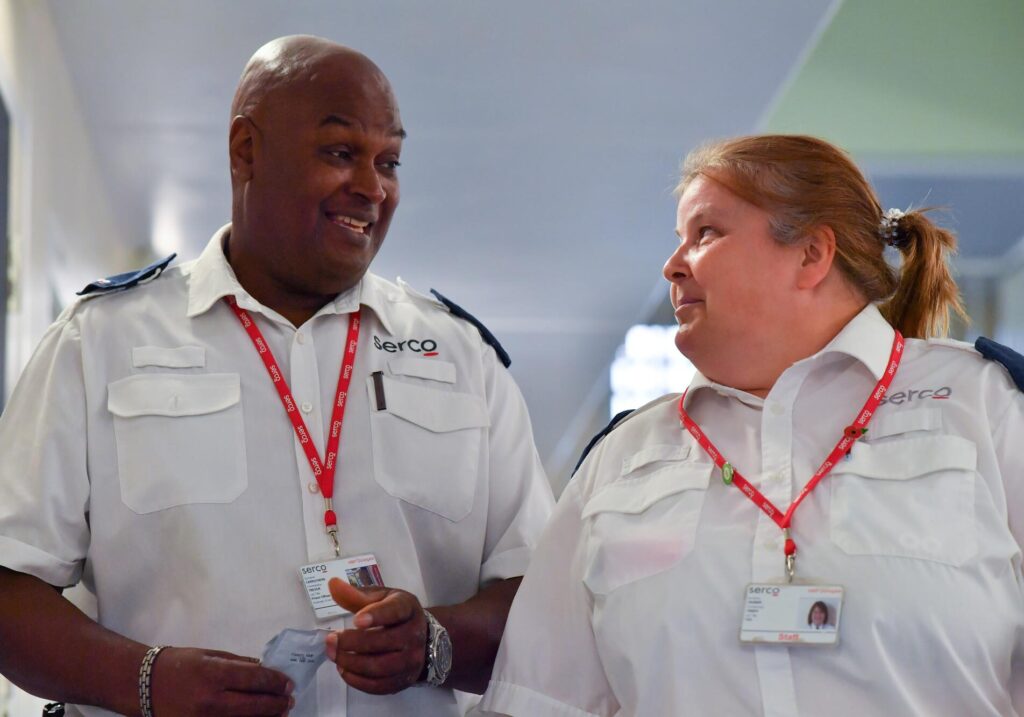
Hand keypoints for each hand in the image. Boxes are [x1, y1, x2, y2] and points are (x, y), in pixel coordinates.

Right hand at [150, 647, 293, 715]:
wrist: (143, 685)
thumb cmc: (178, 664)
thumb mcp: (210, 656)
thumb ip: (238, 664)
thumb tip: (264, 670)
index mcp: (214, 674)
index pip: (255, 679)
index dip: (276, 682)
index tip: (288, 684)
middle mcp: (210, 700)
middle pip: (254, 705)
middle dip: (276, 704)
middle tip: (289, 700)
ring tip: (279, 713)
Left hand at [325, 578, 427, 694]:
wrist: (421, 637)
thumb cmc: (394, 614)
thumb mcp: (380, 598)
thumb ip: (355, 594)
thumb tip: (332, 584)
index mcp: (408, 607)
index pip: (395, 611)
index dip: (376, 615)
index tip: (356, 620)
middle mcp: (414, 634)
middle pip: (383, 642)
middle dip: (351, 643)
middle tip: (330, 640)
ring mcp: (412, 660)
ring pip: (379, 667)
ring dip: (351, 663)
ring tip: (333, 655)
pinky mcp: (404, 680)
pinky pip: (379, 686)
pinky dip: (357, 680)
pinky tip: (344, 670)